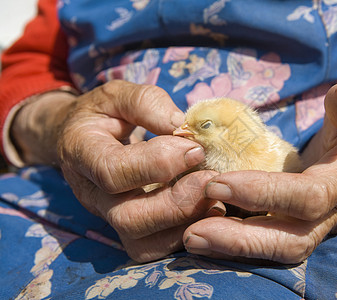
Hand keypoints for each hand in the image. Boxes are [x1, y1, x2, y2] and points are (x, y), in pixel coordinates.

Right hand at [13, 80, 223, 261]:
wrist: (83, 140)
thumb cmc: (103, 114)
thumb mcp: (117, 95)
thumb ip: (146, 104)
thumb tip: (181, 126)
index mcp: (82, 153)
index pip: (113, 171)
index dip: (157, 164)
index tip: (194, 148)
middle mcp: (91, 194)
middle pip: (129, 217)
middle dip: (177, 203)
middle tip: (212, 178)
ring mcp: (109, 216)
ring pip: (142, 241)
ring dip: (184, 223)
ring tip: (215, 197)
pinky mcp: (128, 229)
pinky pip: (153, 248)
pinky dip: (183, 235)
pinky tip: (206, 210)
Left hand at [183, 75, 336, 263]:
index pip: (309, 197)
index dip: (265, 194)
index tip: (217, 183)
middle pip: (292, 240)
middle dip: (243, 240)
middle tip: (193, 233)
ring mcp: (321, 224)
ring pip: (280, 249)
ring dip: (236, 249)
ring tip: (192, 238)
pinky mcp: (305, 226)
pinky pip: (272, 241)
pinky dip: (239, 242)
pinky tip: (207, 232)